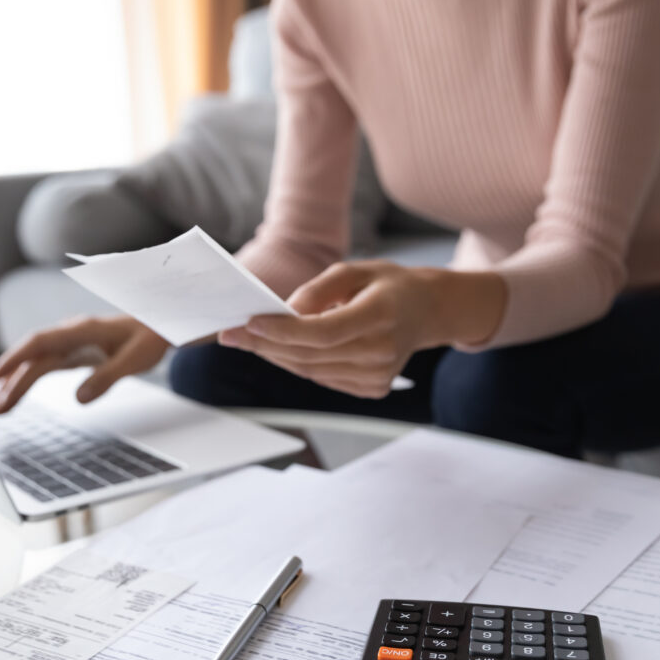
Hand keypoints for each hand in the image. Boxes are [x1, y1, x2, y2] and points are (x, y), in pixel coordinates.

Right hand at [0, 315, 167, 411]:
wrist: (160, 326)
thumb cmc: (150, 339)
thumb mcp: (135, 360)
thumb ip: (108, 377)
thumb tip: (78, 398)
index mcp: (82, 330)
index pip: (41, 342)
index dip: (16, 358)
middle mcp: (71, 333)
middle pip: (34, 356)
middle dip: (11, 380)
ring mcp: (70, 342)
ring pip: (36, 361)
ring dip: (15, 381)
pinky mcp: (73, 351)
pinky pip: (45, 364)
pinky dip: (28, 377)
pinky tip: (13, 390)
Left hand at [218, 261, 504, 398]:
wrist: (428, 312)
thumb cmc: (388, 285)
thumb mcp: (357, 270)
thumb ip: (319, 289)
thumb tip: (285, 312)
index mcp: (381, 315)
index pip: (323, 332)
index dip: (282, 331)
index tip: (249, 322)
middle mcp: (382, 351)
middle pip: (309, 355)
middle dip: (265, 344)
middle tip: (231, 334)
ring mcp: (379, 375)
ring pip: (311, 371)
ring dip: (276, 356)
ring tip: (249, 340)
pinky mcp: (373, 389)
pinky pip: (323, 378)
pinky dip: (298, 364)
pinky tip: (281, 350)